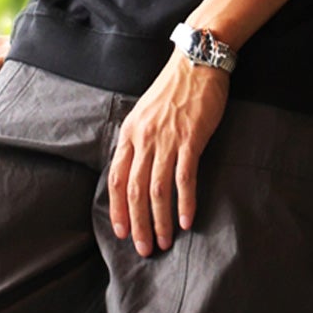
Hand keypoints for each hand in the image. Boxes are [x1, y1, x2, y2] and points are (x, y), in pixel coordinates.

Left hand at [108, 49, 230, 256]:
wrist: (197, 62)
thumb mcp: (145, 114)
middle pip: (134, 192)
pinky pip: (184, 178)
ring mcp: (167, 140)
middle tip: (145, 249)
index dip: (117, 210)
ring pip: (157, 190)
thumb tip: (136, 171)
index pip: (116, 180)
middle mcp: (144, 140)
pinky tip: (186, 221)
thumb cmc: (173, 90)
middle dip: (138, 225)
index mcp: (129, 135)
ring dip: (160, 220)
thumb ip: (139, 142)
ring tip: (164, 242)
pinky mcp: (190, 140)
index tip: (122, 233)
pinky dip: (184, 203)